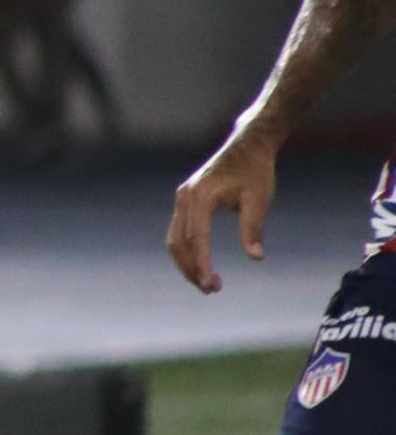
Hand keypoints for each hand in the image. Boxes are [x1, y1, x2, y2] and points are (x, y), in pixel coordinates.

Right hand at [166, 128, 278, 293]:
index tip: (212, 285)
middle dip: (191, 269)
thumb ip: (253, 228)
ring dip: (187, 263)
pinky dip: (188, 250)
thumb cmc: (256, 170)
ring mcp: (182, 198)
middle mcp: (185, 197)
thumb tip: (256, 257)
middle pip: (178, 242)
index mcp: (201, 197)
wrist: (247, 145)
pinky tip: (202, 263)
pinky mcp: (186, 200)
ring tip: (208, 282)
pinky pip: (180, 231)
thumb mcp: (259, 199)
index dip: (202, 264)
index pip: (197, 239)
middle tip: (212, 290)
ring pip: (175, 239)